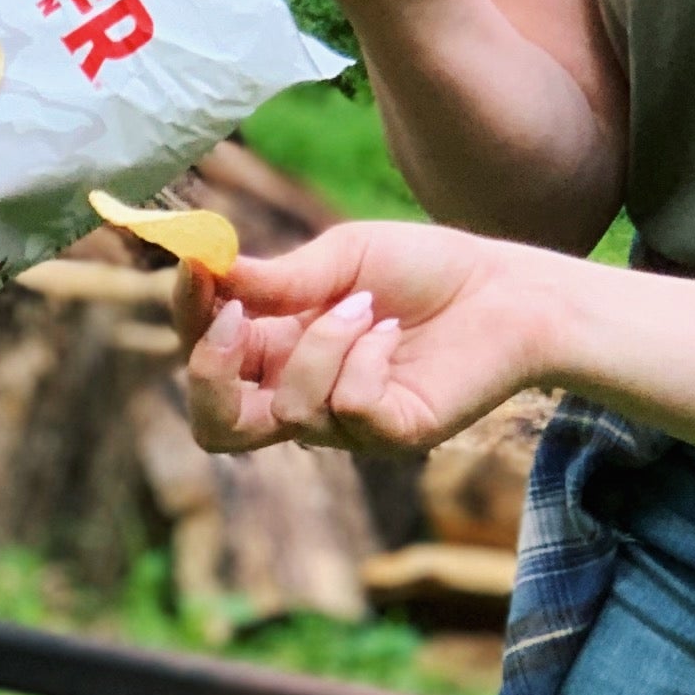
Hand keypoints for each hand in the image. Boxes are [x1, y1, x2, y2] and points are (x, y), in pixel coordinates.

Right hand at [177, 222, 559, 456]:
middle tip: (234, 319)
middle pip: (216, 427)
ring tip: (369, 307)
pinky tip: (395, 334)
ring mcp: (343, 424)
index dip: (187, 315)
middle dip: (208, 374)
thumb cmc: (424, 270)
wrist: (507, 291)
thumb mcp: (343, 258)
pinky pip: (349, 408)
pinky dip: (366, 359)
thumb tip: (207, 267)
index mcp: (277, 348)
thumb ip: (279, 278)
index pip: (203, 353)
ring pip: (289, 410)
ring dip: (323, 344)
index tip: (195, 262)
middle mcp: (300, 394)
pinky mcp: (389, 436)